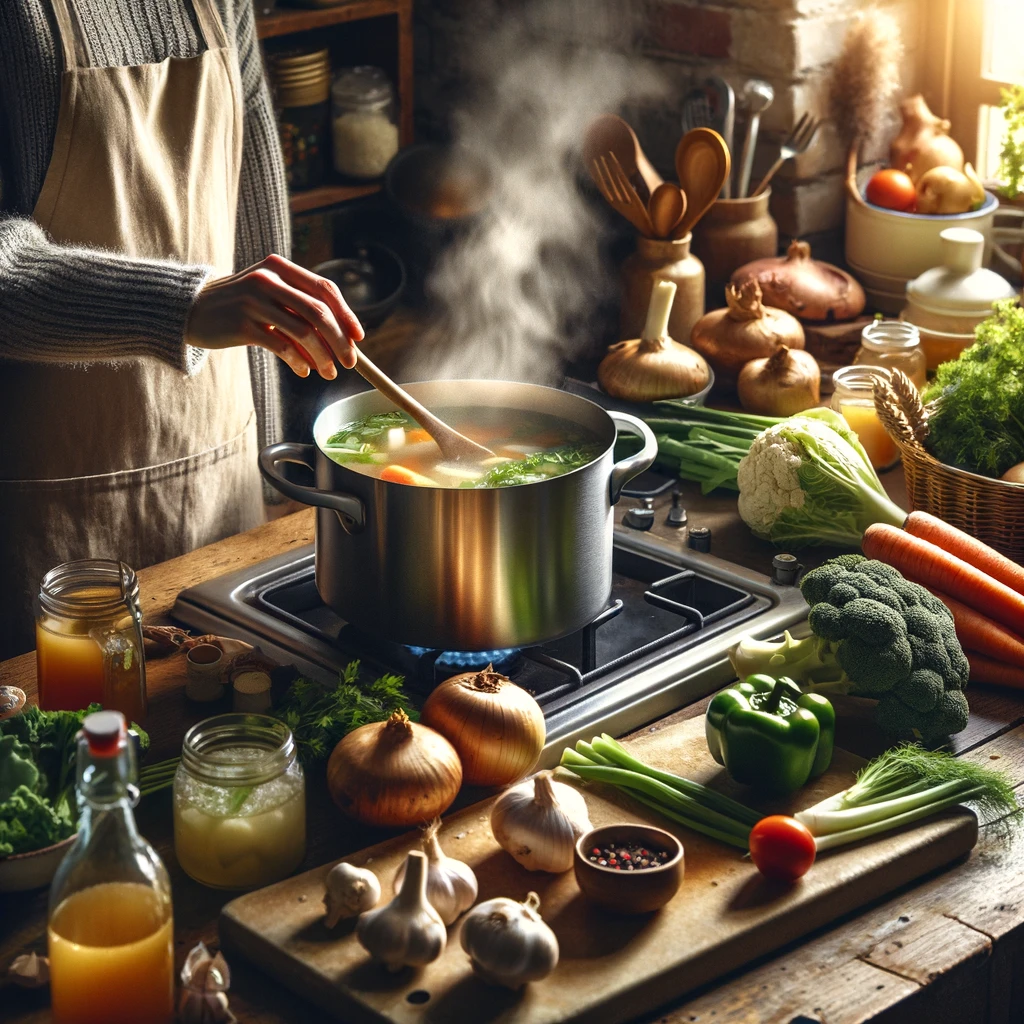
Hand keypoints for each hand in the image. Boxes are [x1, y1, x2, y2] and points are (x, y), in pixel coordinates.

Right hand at [184, 253, 363, 378]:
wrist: (191, 310)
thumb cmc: (239, 306)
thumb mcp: (269, 294)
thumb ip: (299, 306)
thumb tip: (342, 337)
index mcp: (280, 267)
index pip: (324, 289)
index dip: (346, 314)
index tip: (359, 337)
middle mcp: (268, 279)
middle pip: (319, 312)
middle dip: (340, 340)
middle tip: (350, 362)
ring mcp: (253, 301)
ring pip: (303, 332)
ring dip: (322, 356)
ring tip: (329, 372)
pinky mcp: (242, 325)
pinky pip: (281, 346)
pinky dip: (298, 361)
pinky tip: (304, 371)